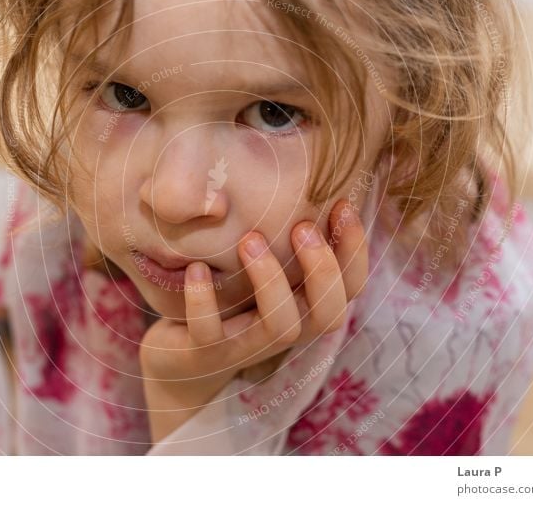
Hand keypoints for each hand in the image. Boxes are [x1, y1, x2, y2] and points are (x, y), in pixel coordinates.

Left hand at [139, 198, 367, 442]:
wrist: (177, 354)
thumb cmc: (229, 298)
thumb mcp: (260, 267)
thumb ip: (283, 238)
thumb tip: (303, 178)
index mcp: (304, 307)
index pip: (350, 287)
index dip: (355, 250)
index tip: (342, 205)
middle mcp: (285, 329)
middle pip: (329, 314)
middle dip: (323, 269)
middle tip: (302, 227)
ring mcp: (247, 345)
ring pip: (280, 327)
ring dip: (270, 281)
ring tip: (249, 240)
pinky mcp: (205, 353)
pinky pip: (209, 334)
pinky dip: (203, 302)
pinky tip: (196, 269)